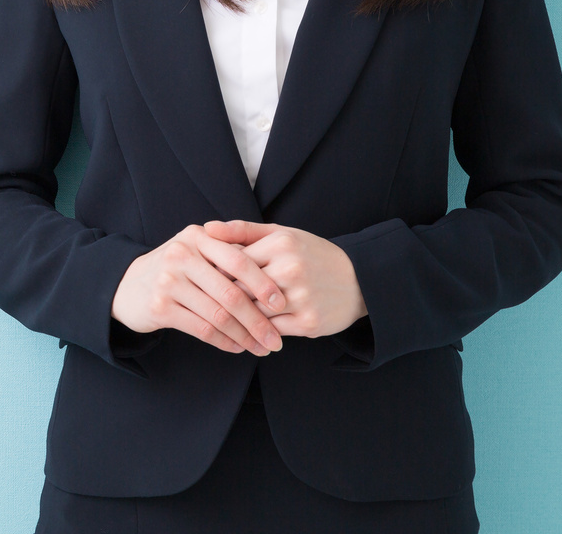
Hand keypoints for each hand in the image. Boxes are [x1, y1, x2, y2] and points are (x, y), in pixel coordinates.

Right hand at [111, 224, 287, 354]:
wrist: (126, 284)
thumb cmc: (174, 269)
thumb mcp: (196, 250)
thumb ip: (227, 254)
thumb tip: (274, 276)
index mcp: (198, 237)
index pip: (239, 260)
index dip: (264, 284)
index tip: (282, 304)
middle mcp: (182, 254)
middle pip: (231, 293)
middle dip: (258, 320)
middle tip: (275, 339)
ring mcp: (169, 281)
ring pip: (218, 315)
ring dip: (244, 336)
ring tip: (261, 348)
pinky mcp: (159, 306)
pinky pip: (201, 328)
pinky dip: (224, 341)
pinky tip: (237, 347)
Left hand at [201, 220, 367, 337]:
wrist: (359, 280)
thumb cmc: (312, 255)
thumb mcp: (282, 234)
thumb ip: (243, 230)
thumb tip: (206, 228)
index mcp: (281, 244)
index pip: (232, 261)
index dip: (214, 272)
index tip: (202, 279)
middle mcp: (290, 269)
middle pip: (239, 288)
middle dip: (221, 298)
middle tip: (204, 302)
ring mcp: (300, 297)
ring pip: (252, 312)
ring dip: (237, 318)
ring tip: (221, 318)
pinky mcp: (308, 322)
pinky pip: (270, 330)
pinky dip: (256, 332)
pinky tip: (247, 331)